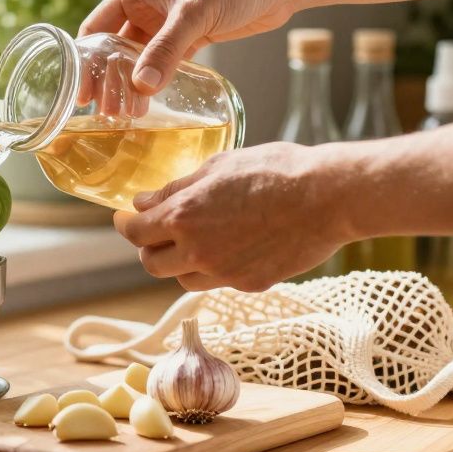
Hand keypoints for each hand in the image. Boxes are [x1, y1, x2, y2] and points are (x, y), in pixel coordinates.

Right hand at [80, 0, 298, 93]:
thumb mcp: (194, 15)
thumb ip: (167, 50)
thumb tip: (141, 86)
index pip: (96, 28)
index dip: (86, 60)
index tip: (82, 91)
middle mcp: (144, 7)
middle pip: (113, 49)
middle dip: (108, 79)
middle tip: (105, 111)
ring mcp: (164, 24)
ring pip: (137, 60)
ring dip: (130, 85)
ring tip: (125, 114)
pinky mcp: (186, 38)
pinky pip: (161, 65)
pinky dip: (153, 83)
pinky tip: (148, 104)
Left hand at [113, 142, 350, 291]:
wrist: (328, 197)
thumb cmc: (275, 170)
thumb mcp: (218, 166)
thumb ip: (177, 189)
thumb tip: (145, 201)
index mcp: (183, 217)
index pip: (134, 233)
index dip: (124, 225)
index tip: (124, 218)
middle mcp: (197, 251)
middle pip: (152, 263)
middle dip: (149, 247)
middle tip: (157, 231)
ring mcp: (224, 273)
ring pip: (183, 278)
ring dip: (180, 261)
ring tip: (195, 239)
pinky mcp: (249, 284)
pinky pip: (218, 281)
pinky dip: (214, 267)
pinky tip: (231, 246)